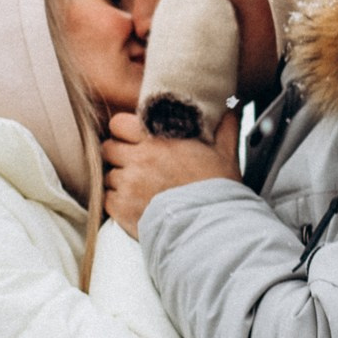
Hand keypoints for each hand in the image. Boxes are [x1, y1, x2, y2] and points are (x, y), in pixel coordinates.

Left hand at [102, 111, 239, 237]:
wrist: (211, 227)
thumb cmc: (218, 191)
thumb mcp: (225, 154)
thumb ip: (224, 127)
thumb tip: (229, 110)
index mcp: (157, 140)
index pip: (119, 124)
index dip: (124, 130)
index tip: (133, 138)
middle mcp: (138, 159)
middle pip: (108, 148)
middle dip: (118, 154)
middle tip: (134, 164)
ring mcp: (128, 184)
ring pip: (109, 175)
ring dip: (119, 180)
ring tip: (138, 188)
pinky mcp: (122, 209)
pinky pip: (107, 199)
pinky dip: (117, 202)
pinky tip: (135, 205)